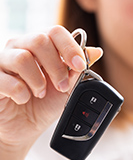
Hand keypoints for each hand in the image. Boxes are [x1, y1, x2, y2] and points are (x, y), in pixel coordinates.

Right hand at [0, 25, 101, 149]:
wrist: (27, 127)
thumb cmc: (45, 105)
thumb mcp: (68, 88)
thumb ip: (78, 70)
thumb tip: (96, 51)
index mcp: (42, 48)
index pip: (55, 32)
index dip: (70, 47)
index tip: (80, 66)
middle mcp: (21, 48)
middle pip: (39, 40)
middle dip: (56, 67)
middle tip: (61, 86)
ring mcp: (4, 62)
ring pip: (22, 57)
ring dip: (38, 81)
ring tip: (40, 94)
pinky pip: (6, 79)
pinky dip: (21, 93)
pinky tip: (24, 99)